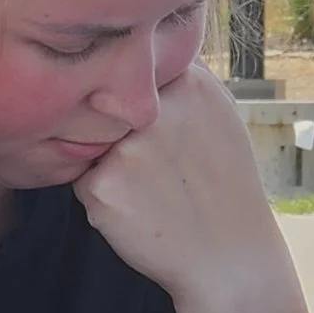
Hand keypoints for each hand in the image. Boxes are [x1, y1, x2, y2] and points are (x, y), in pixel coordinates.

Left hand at [73, 66, 289, 312]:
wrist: (230, 260)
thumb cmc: (224, 188)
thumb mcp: (218, 116)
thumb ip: (179, 82)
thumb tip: (134, 52)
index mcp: (192, 82)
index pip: (136, 68)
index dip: (141, 100)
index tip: (166, 132)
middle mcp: (158, 109)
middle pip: (111, 104)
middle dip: (124, 131)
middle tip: (163, 169)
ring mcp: (128, 147)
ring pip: (94, 140)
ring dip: (111, 163)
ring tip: (154, 191)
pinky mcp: (102, 186)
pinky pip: (84, 178)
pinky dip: (104, 196)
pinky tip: (140, 211)